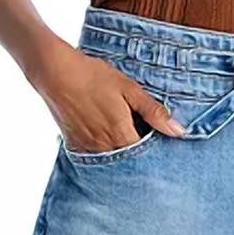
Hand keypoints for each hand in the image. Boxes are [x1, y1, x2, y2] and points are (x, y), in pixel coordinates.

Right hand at [32, 45, 184, 153]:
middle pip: (130, 161)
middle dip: (139, 154)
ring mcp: (88, 148)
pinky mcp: (74, 145)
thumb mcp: (129, 89)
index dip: (155, 150)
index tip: (159, 142)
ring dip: (121, 152)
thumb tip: (178, 131)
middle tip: (142, 138)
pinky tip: (104, 135)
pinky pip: (94, 156)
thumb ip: (154, 112)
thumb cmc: (93, 77)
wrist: (55, 73)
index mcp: (122, 135)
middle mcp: (105, 148)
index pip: (147, 155)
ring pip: (113, 160)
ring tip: (122, 134)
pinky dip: (103, 150)